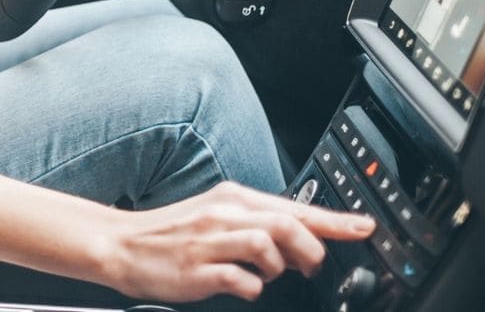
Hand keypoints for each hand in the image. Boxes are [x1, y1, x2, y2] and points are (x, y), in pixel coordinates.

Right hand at [93, 181, 376, 302]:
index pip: (293, 206)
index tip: (364, 227)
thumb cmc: (170, 234)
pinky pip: (241, 279)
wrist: (120, 244)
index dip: (334, 220)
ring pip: (268, 245)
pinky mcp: (198, 270)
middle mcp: (223, 214)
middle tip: (312, 266)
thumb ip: (255, 221)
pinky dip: (253, 287)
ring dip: (280, 267)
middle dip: (311, 248)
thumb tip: (298, 237)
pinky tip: (245, 287)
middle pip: (287, 223)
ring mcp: (209, 241)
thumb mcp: (215, 214)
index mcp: (231, 198)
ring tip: (271, 275)